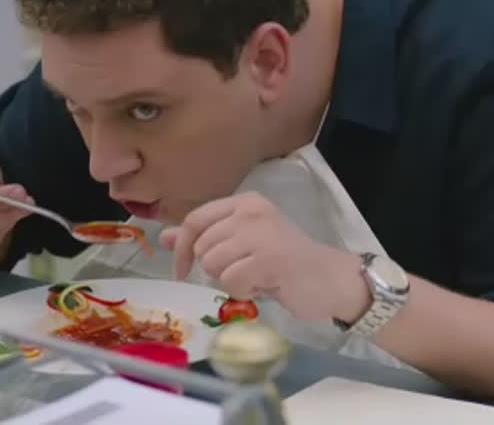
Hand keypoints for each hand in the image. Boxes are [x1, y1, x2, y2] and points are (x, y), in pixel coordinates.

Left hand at [160, 193, 368, 321]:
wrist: (329, 279)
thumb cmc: (285, 262)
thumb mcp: (242, 244)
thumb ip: (205, 238)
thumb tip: (164, 236)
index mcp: (244, 202)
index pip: (195, 219)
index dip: (181, 248)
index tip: (181, 271)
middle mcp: (251, 211)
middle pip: (202, 246)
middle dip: (216, 268)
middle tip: (244, 271)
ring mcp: (260, 233)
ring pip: (213, 264)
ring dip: (232, 280)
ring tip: (258, 277)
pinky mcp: (268, 259)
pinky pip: (231, 281)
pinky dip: (244, 291)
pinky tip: (266, 285)